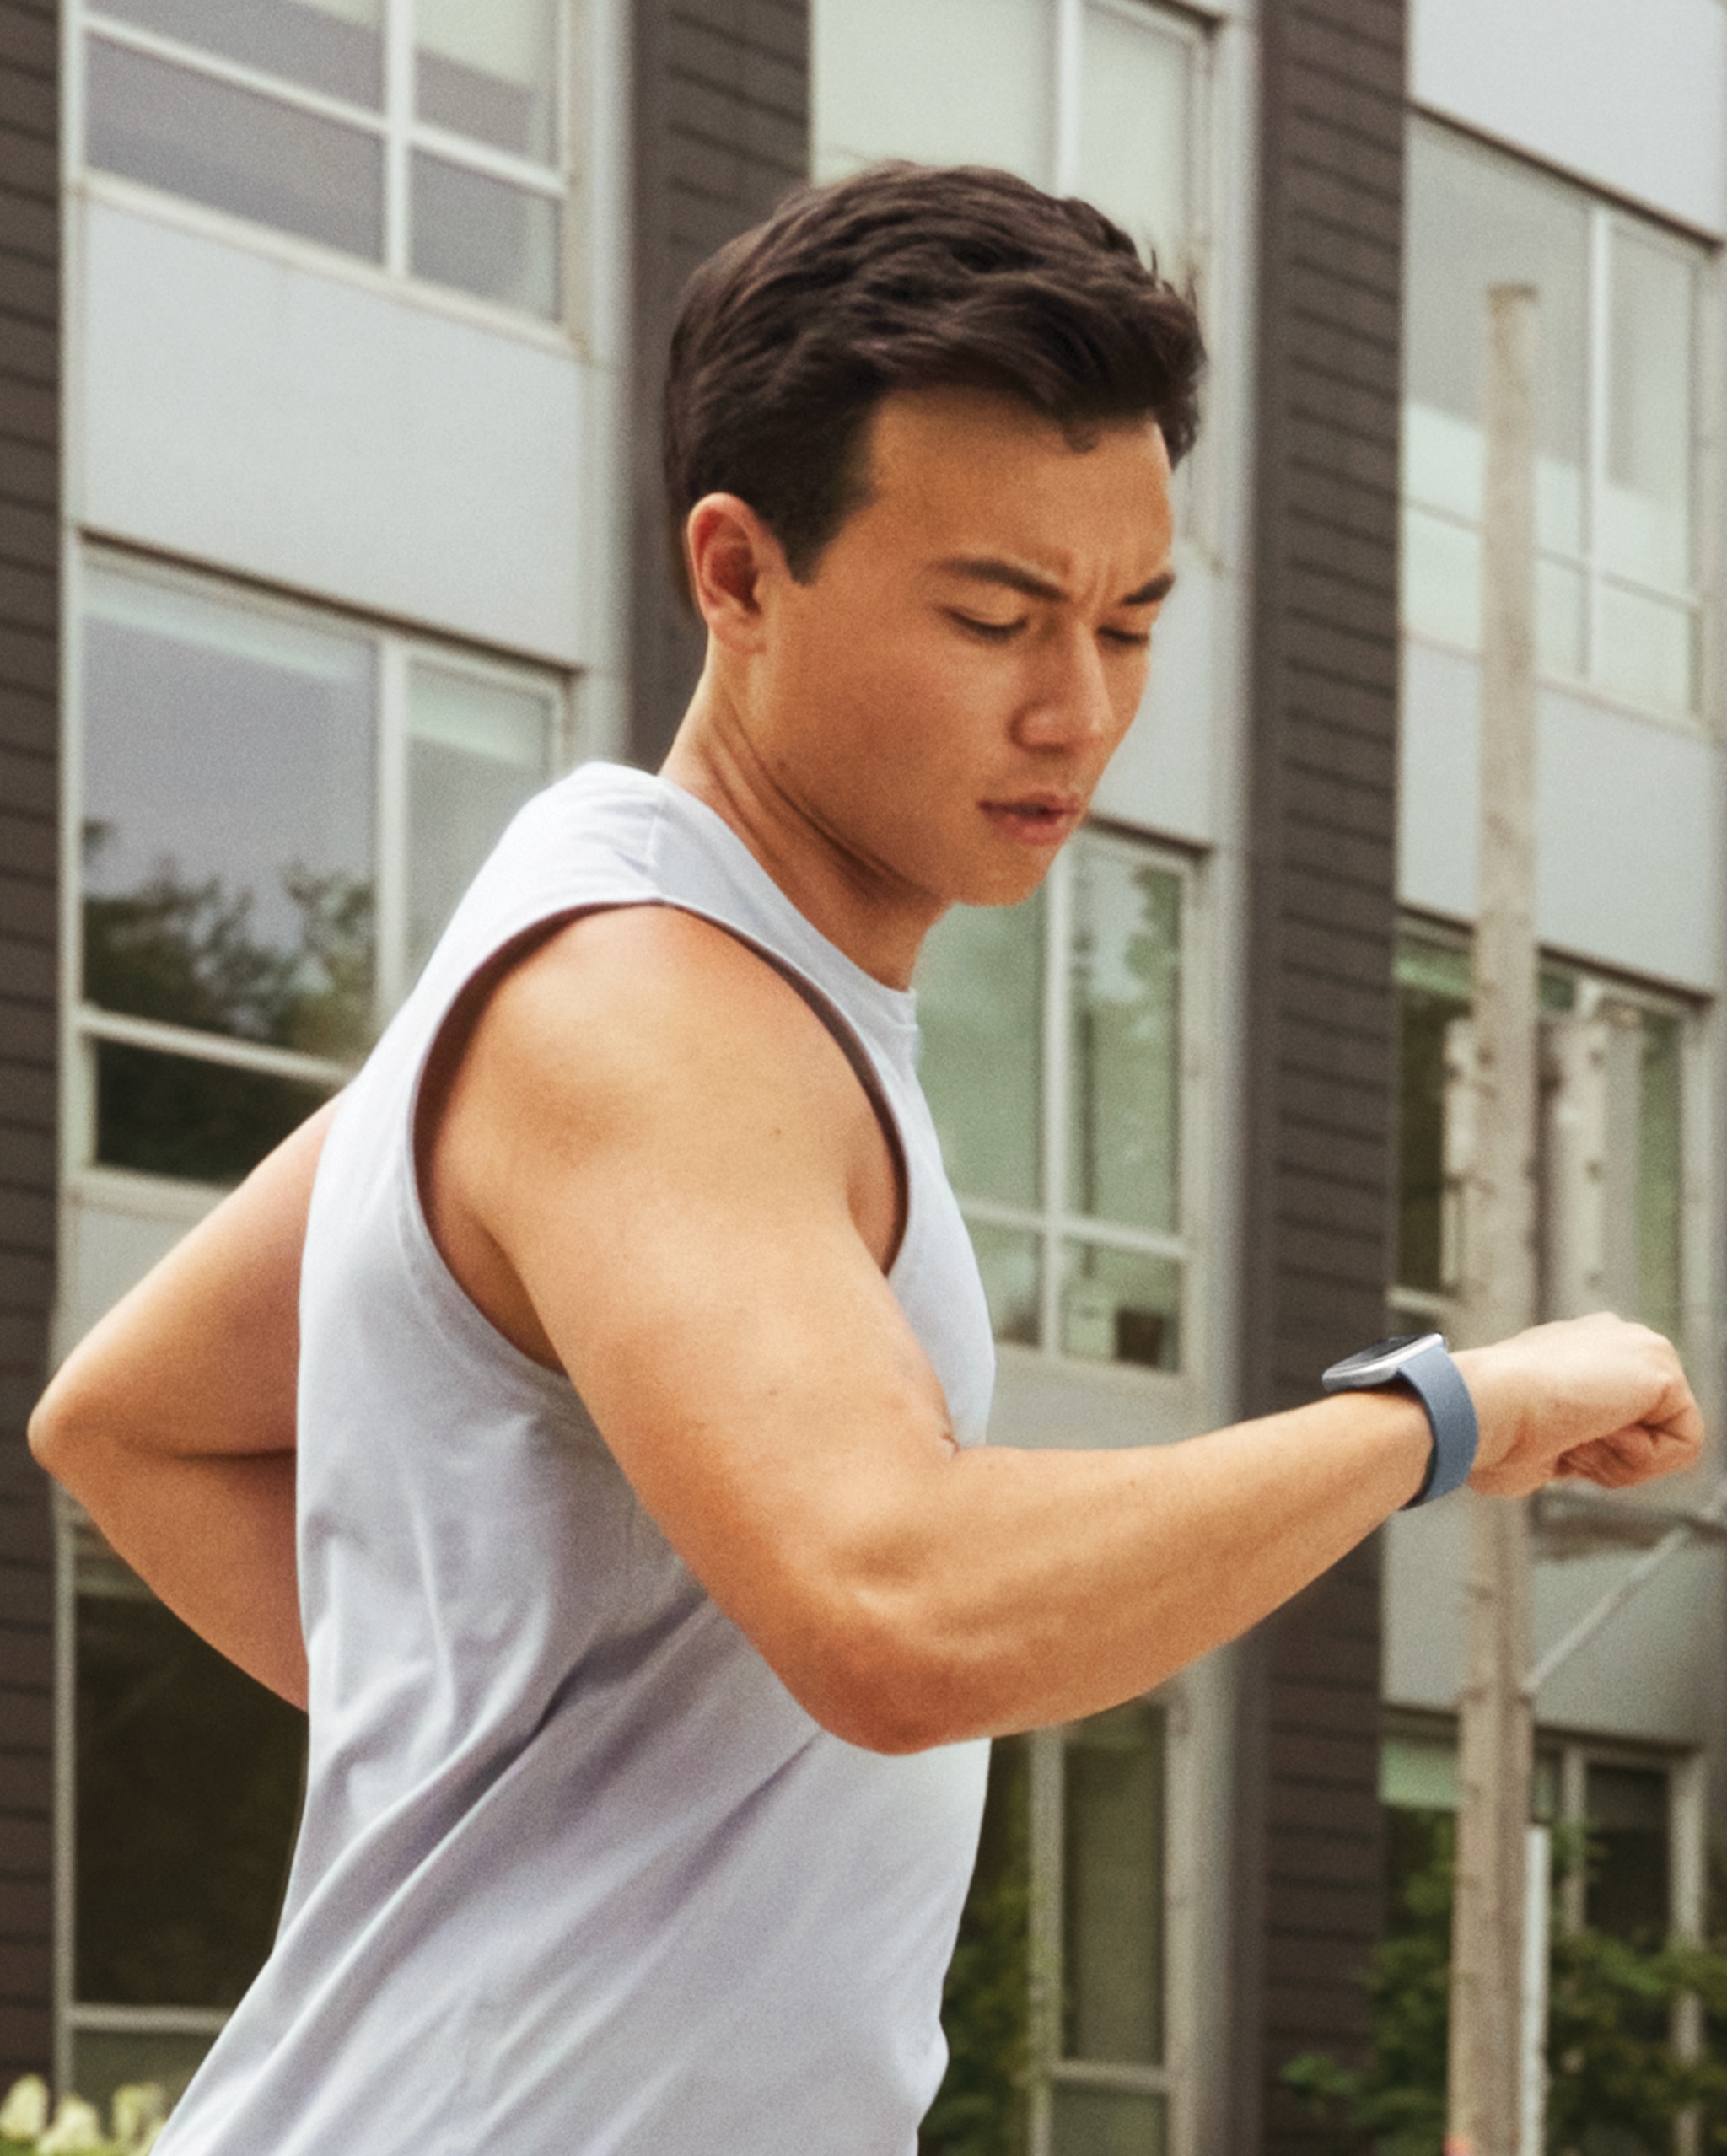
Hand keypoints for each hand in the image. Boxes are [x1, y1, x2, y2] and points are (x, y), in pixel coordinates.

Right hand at [1455, 1313, 1702, 1497]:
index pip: (1617, 1415)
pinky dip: (1642, 1459)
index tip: (1551, 1447)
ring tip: (1576, 1438)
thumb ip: (1563, 1434)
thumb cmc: (1487, 1429)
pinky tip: (1598, 1434)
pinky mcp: (1662, 1369)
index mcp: (1575, 1348)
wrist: (1478, 1407)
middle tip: (1563, 1445)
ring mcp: (1638, 1347)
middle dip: (1611, 1453)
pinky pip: (1683, 1444)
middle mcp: (1610, 1338)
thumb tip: (1561, 1452)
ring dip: (1622, 1459)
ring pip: (1667, 1437)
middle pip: (1648, 1426)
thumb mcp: (1531, 1432)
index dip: (1589, 1452)